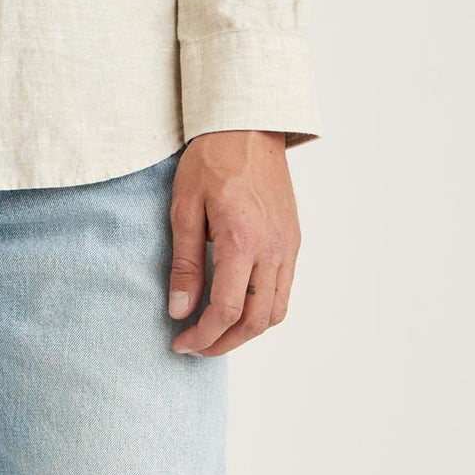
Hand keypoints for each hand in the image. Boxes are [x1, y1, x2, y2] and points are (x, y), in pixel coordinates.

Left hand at [167, 131, 299, 355]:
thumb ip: (184, 263)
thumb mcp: (184, 209)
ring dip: (246, 332)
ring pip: (275, 311)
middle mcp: (273, 250)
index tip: (180, 343)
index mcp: (241, 241)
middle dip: (224, 343)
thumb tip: (180, 310)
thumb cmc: (210, 162)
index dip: (202, 336)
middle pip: (255, 321)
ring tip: (215, 333)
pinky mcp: (294, 241)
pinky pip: (284, 291)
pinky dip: (262, 311)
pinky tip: (237, 307)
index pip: (226, 310)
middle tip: (196, 347)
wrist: (246, 127)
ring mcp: (288, 247)